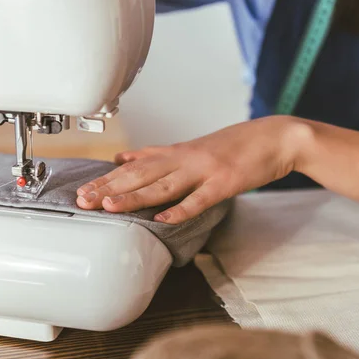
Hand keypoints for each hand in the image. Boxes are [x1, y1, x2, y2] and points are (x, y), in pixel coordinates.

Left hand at [76, 116, 309, 223]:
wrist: (275, 137)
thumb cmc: (236, 145)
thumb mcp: (193, 146)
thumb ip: (158, 154)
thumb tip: (124, 157)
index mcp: (178, 152)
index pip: (134, 165)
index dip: (107, 179)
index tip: (83, 190)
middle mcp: (186, 159)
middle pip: (141, 175)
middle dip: (110, 188)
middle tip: (83, 201)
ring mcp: (205, 171)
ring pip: (164, 185)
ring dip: (135, 197)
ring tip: (110, 207)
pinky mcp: (226, 183)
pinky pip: (200, 199)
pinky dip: (180, 210)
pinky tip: (162, 220)